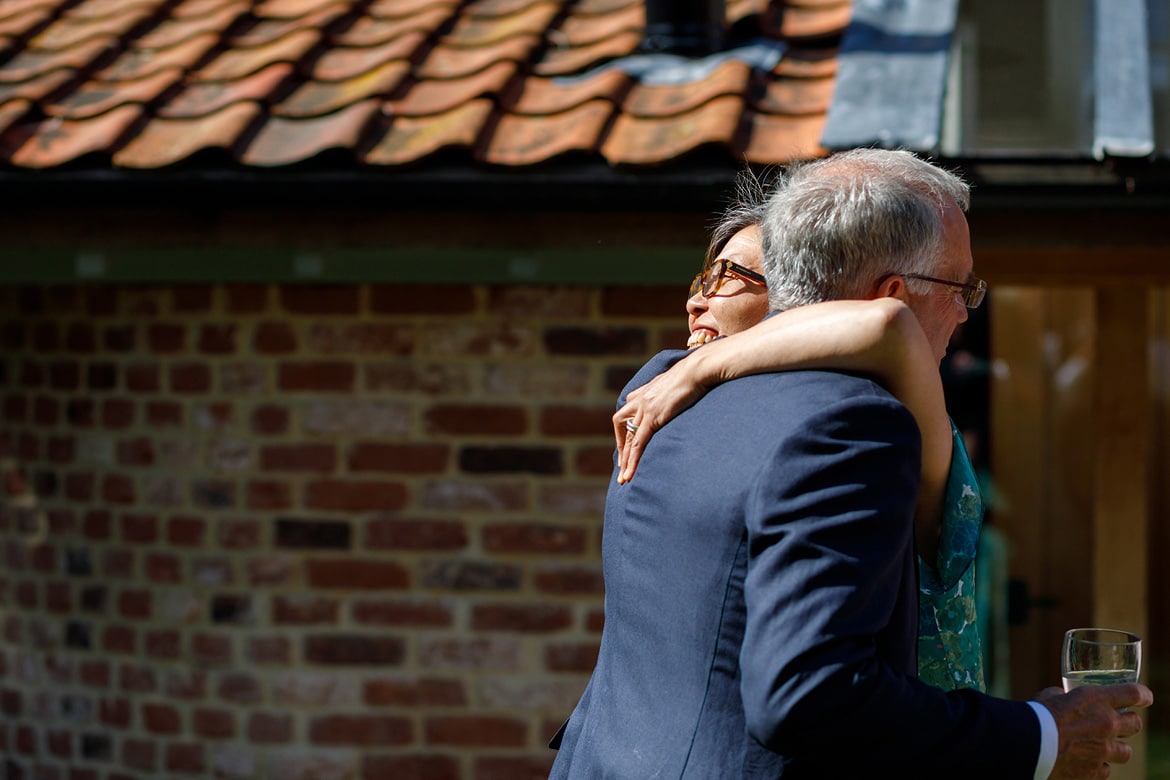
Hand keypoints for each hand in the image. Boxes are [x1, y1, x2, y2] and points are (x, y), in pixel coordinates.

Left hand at [612, 365, 709, 482]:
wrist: (697, 370)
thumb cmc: (694, 374)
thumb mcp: (675, 383)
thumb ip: (668, 392)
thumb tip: (676, 395)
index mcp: (644, 392)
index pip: (627, 415)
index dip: (625, 433)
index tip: (628, 448)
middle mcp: (639, 400)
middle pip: (621, 426)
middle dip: (621, 447)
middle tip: (623, 465)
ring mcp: (644, 409)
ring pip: (629, 440)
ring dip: (625, 460)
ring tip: (625, 479)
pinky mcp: (652, 417)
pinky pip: (638, 443)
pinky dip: (633, 459)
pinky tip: (631, 473)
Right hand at [1034, 683, 1151, 779]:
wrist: (1029, 746)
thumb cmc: (1035, 717)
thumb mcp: (1049, 697)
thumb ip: (1062, 696)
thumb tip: (1062, 697)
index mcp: (1096, 700)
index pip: (1134, 694)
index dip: (1143, 695)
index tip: (1145, 698)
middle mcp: (1107, 725)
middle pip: (1135, 724)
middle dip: (1129, 723)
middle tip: (1119, 723)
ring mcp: (1104, 750)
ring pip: (1126, 752)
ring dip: (1116, 748)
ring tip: (1103, 747)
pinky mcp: (1095, 771)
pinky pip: (1105, 769)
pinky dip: (1098, 765)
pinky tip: (1086, 761)